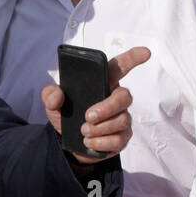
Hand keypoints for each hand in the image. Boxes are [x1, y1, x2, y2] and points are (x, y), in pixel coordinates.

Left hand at [42, 46, 150, 162]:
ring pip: (121, 120)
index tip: (145, 52)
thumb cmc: (68, 118)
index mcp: (102, 84)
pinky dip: (101, 142)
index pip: (120, 67)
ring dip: (100, 128)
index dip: (133, 58)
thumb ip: (50, 95)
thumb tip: (56, 95)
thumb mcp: (54, 105)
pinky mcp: (122, 137)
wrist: (70, 145)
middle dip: (107, 108)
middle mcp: (116, 99)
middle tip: (88, 116)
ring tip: (83, 131)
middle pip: (124, 97)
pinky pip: (118, 139)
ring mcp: (122, 118)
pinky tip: (89, 141)